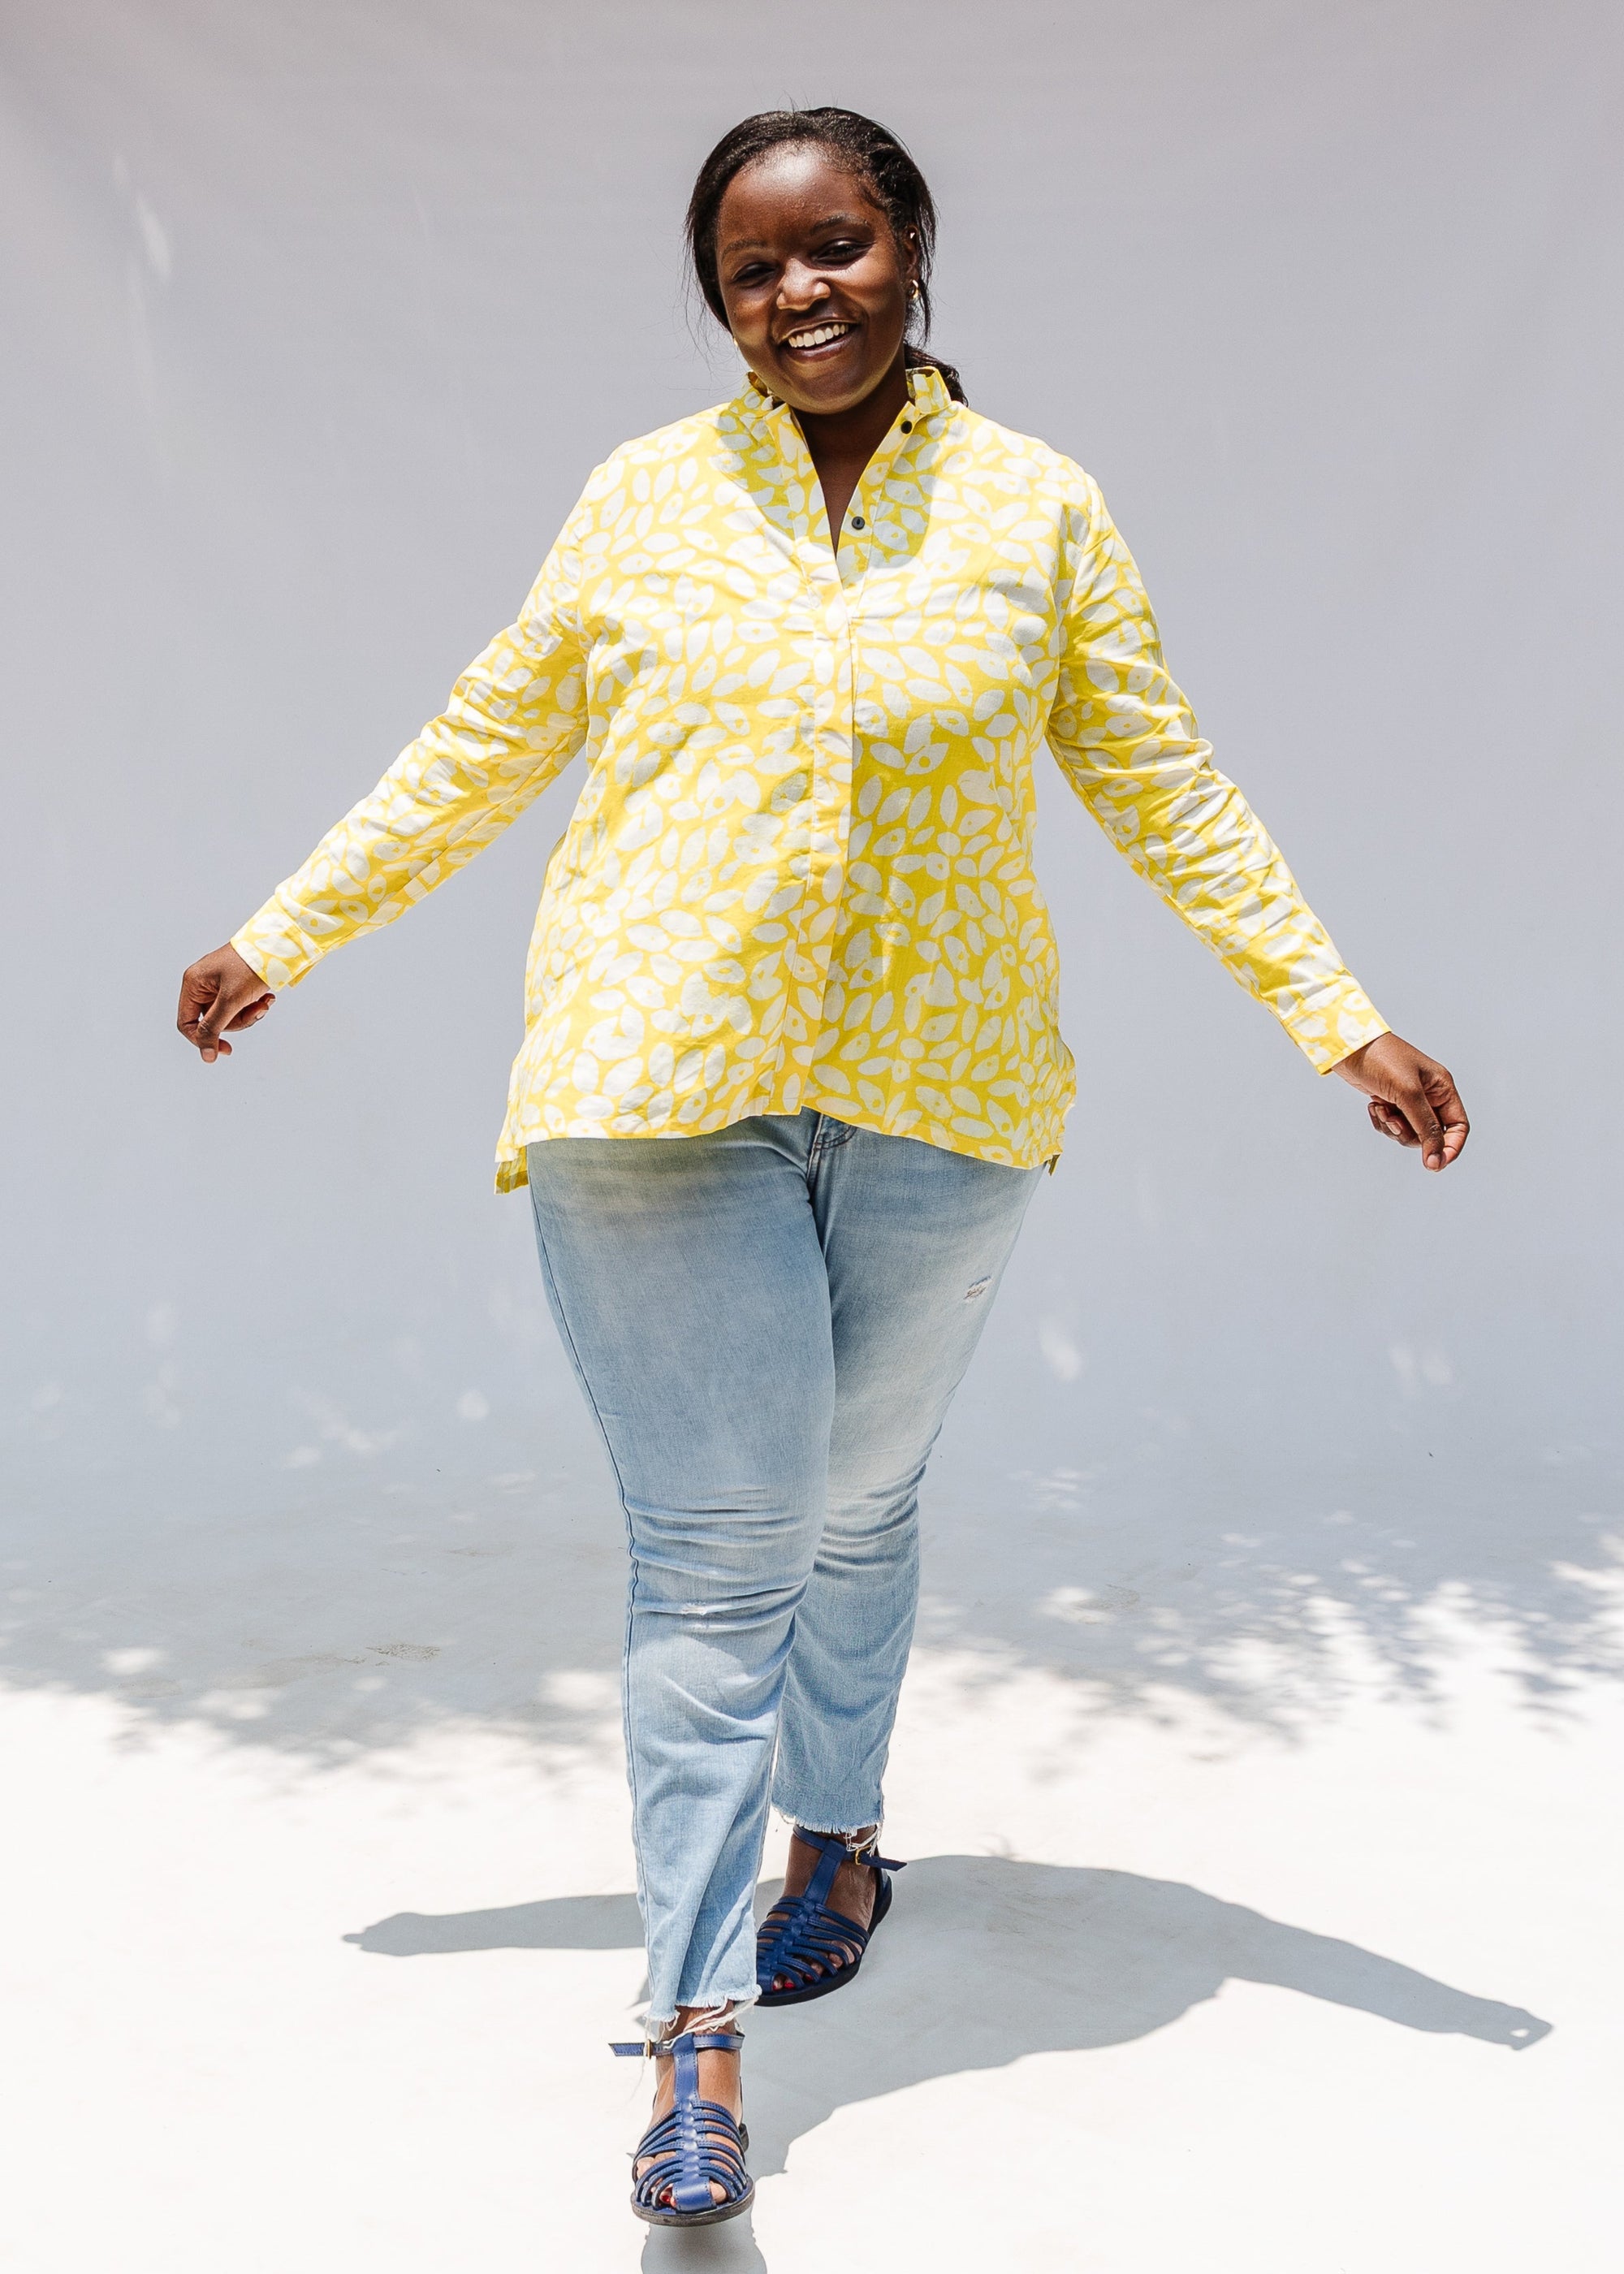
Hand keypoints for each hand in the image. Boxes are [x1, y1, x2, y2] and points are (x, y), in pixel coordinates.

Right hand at [177, 943, 274, 1062]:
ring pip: (229, 1016)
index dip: (203, 1039)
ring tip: (265, 1002)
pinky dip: (254, 1005)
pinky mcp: (235, 985)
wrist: (277, 944)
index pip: (187, 1023)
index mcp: (193, 983)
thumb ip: (215, 1028)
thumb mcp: (230, 1000)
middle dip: (237, 1021)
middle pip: (212, 1022)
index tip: (225, 1049)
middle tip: (256, 1012)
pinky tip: (267, 998)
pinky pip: (240, 1006)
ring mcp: (219, 984)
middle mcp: (202, 984)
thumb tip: (207, 1055)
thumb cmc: (250, 965)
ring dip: (249, 1013)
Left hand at [1332, 1031, 1467, 1171]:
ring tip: (1380, 1108)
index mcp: (1443, 1088)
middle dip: (1409, 1133)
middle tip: (1393, 1121)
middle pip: (1431, 1135)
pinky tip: (1374, 1105)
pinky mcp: (1391, 1102)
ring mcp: (1410, 1100)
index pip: (1458, 1127)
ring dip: (1392, 1127)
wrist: (1349, 1046)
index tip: (1434, 1164)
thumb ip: (1425, 1128)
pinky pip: (1392, 1126)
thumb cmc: (1382, 1060)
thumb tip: (1437, 1159)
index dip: (1450, 1147)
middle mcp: (1430, 1095)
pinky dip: (1382, 1121)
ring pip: (1409, 1133)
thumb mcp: (1408, 1094)